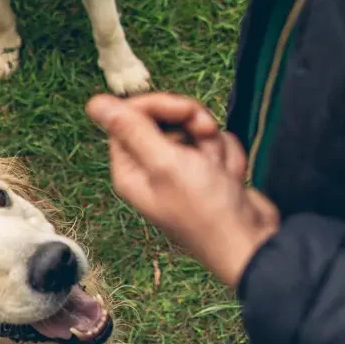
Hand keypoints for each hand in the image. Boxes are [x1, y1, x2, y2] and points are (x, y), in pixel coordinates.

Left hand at [86, 92, 281, 287]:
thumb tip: (94, 103)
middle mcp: (151, 168)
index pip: (130, 116)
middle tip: (206, 137)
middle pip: (165, 119)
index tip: (185, 110)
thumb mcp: (165, 163)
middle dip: (193, 125)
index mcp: (130, 169)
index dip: (159, 106)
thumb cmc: (206, 209)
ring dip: (214, 145)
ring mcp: (180, 170)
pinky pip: (216, 144)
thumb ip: (131, 129)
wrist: (251, 240)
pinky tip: (230, 180)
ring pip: (195, 129)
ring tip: (220, 172)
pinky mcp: (207, 171)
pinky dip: (228, 157)